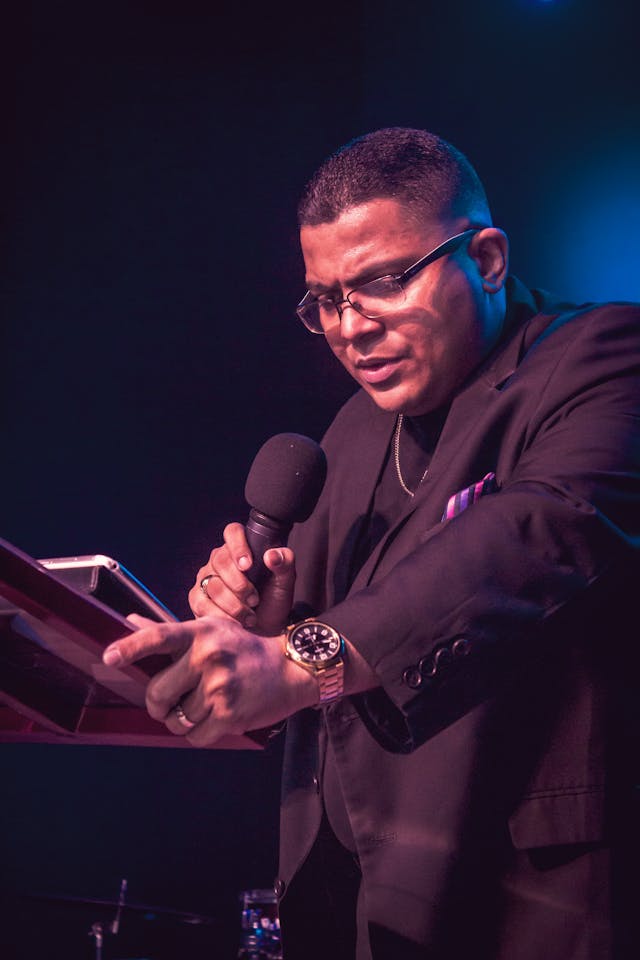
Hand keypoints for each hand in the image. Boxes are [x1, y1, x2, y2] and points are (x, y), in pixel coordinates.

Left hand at [102, 615, 317, 746]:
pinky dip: (200, 733)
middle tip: (169, 701)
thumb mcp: (211, 630)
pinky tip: (215, 718)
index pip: (158, 636)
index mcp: (200, 633)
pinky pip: (195, 736)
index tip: (109, 657)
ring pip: (175, 719)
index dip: (130, 647)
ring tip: (202, 706)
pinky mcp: (230, 714)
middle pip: (157, 692)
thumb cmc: (244, 649)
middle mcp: (208, 656)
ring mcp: (220, 686)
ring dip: (181, 720)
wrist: (290, 669)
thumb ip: (169, 631)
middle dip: (158, 704)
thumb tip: (130, 621)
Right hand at [188, 522, 294, 635]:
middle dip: (240, 585)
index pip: (233, 532)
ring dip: (234, 605)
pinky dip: (221, 615)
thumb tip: (271, 555)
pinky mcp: (197, 597)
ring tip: (250, 615)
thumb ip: (285, 563)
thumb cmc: (273, 601)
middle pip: (220, 561)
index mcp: (242, 548)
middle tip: (255, 599)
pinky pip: (202, 602)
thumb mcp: (285, 582)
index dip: (238, 546)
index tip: (248, 566)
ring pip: (212, 585)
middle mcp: (220, 559)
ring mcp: (206, 577)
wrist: (265, 630)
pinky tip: (235, 622)